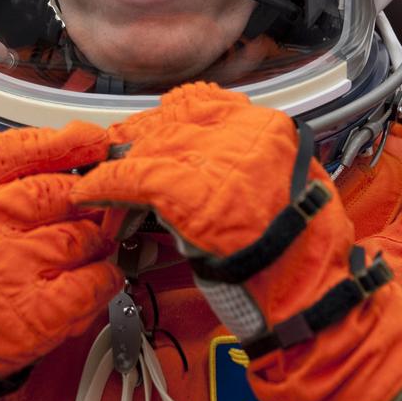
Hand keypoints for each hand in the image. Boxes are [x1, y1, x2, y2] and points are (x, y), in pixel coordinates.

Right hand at [0, 119, 123, 389]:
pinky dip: (106, 279)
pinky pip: (94, 283)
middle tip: (91, 214)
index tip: (94, 142)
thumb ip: (1, 181)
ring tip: (88, 252)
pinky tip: (99, 280)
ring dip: (98, 243)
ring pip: (86, 236)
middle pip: (66, 192)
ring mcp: (14, 266)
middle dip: (88, 203)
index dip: (68, 142)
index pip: (25, 149)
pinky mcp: (36, 313)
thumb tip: (69, 155)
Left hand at [77, 82, 401, 400]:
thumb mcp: (273, 190)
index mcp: (269, 127)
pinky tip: (91, 195)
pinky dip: (106, 186)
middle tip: (116, 170)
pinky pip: (132, 177)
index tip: (146, 139)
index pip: (199, 104)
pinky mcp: (190, 187)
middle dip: (139, 147)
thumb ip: (233, 165)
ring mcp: (219, 155)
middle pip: (169, 123)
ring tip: (103, 192)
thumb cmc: (296, 256)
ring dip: (121, 170)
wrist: (310, 296)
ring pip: (147, 148)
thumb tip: (184, 161)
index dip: (165, 124)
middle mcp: (245, 130)